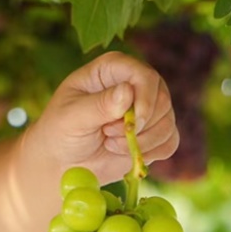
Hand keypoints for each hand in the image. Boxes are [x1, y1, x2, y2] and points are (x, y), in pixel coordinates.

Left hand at [27, 51, 178, 186]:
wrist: (63, 162)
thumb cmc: (61, 132)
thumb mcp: (72, 116)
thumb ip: (99, 104)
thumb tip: (127, 91)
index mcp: (113, 69)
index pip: (144, 75)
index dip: (145, 98)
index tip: (132, 123)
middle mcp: (135, 85)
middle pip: (162, 99)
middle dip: (140, 126)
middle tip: (108, 136)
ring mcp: (147, 110)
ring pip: (167, 124)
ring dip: (142, 142)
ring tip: (110, 144)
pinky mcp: (153, 135)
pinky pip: (170, 142)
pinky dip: (152, 153)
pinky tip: (127, 154)